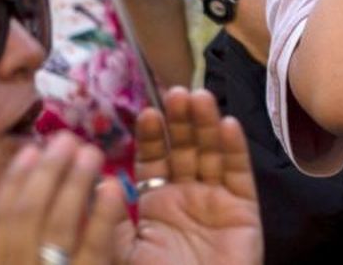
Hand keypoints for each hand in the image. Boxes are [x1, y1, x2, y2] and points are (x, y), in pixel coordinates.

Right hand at [0, 133, 125, 264]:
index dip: (11, 185)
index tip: (29, 151)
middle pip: (27, 218)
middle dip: (46, 174)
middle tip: (66, 139)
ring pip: (60, 228)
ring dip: (75, 184)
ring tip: (91, 153)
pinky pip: (96, 249)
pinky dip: (103, 217)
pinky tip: (113, 188)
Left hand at [122, 88, 262, 264]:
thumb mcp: (121, 254)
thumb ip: (110, 220)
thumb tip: (98, 182)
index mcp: (156, 205)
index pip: (154, 159)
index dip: (151, 135)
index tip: (145, 112)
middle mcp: (187, 197)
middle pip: (185, 149)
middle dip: (180, 121)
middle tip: (176, 93)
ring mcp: (217, 201)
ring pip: (212, 153)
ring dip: (206, 124)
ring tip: (198, 97)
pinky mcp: (244, 211)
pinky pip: (239, 175)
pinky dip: (235, 149)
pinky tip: (228, 125)